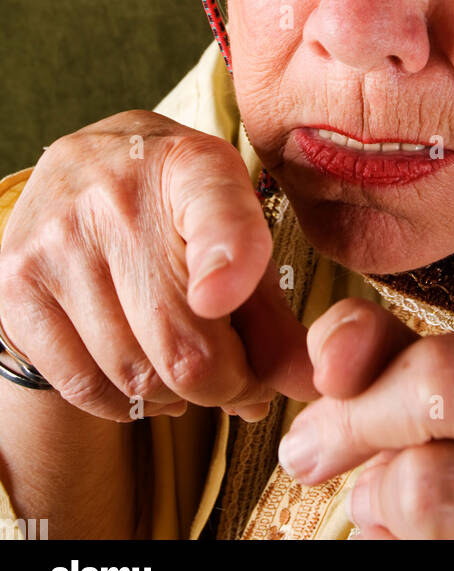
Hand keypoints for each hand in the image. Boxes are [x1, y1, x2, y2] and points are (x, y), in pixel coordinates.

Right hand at [0, 112, 315, 421]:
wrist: (86, 168)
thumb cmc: (179, 207)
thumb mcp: (238, 228)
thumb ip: (273, 309)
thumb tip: (308, 386)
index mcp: (193, 166)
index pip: (215, 212)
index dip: (224, 258)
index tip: (220, 298)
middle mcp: (117, 194)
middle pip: (181, 341)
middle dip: (228, 384)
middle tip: (244, 385)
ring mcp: (57, 239)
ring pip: (134, 374)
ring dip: (178, 398)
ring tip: (192, 370)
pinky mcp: (16, 284)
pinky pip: (83, 386)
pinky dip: (126, 404)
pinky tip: (144, 376)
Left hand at [278, 104, 453, 538]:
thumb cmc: (442, 450)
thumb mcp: (400, 381)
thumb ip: (366, 350)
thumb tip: (332, 356)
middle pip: (444, 383)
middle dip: (355, 422)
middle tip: (319, 442)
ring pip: (428, 473)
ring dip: (372, 487)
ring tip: (385, 489)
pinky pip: (432, 527)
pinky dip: (389, 533)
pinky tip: (422, 533)